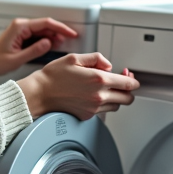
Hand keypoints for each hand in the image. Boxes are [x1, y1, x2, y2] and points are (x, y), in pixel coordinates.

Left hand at [0, 18, 78, 83]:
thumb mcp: (16, 59)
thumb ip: (34, 51)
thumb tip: (49, 43)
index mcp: (19, 27)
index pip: (45, 23)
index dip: (61, 28)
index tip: (71, 34)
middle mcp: (21, 26)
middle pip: (46, 25)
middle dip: (59, 32)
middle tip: (71, 40)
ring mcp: (21, 31)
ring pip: (42, 31)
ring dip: (53, 37)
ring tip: (62, 45)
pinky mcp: (21, 37)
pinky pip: (37, 36)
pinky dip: (46, 41)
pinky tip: (52, 47)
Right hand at [15, 53, 139, 120]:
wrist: (40, 94)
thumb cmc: (53, 76)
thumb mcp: (74, 58)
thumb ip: (96, 58)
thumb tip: (108, 65)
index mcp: (98, 80)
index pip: (128, 84)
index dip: (132, 80)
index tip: (129, 77)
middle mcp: (98, 96)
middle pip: (128, 99)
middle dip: (128, 91)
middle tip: (122, 83)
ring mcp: (93, 108)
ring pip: (117, 106)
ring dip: (116, 98)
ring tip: (106, 89)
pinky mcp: (87, 115)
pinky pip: (103, 111)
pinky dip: (103, 104)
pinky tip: (94, 95)